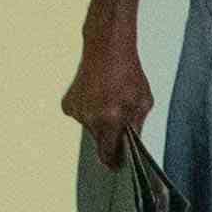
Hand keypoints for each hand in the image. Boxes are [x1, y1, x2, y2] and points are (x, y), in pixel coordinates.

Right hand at [62, 21, 154, 164]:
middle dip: (111, 135)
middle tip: (120, 118)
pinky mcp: (68, 105)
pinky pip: (82, 118)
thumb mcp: (143, 102)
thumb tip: (132, 147)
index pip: (108, 154)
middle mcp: (89, 118)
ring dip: (101, 122)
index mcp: (109, 119)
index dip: (114, 161)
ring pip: (91, 129)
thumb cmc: (127, 72)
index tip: (118, 164)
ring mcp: (76, 111)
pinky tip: (97, 96)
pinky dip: (90, 112)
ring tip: (109, 101)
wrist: (106, 47)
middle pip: (100, 141)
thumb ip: (136, 127)